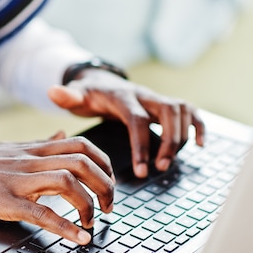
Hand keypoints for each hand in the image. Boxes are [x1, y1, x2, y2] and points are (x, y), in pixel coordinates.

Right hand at [0, 135, 115, 244]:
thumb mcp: (12, 147)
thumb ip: (41, 143)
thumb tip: (63, 134)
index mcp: (33, 148)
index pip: (81, 144)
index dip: (104, 163)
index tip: (108, 182)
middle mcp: (30, 160)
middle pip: (83, 161)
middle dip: (105, 185)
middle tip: (108, 207)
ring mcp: (18, 179)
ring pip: (68, 181)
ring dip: (88, 204)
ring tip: (93, 222)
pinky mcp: (4, 201)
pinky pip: (41, 212)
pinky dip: (65, 226)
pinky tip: (77, 238)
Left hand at [48, 69, 204, 177]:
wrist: (102, 82)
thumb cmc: (89, 95)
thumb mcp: (76, 96)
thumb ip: (67, 97)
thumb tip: (52, 91)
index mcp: (123, 97)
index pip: (138, 119)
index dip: (142, 144)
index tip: (141, 170)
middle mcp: (145, 95)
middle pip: (168, 111)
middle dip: (169, 141)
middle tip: (160, 168)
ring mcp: (158, 99)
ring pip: (182, 110)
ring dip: (182, 136)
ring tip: (168, 163)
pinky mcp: (167, 105)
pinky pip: (191, 111)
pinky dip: (199, 126)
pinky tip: (200, 145)